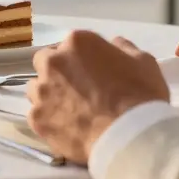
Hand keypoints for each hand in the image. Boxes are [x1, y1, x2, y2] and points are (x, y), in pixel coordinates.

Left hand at [27, 31, 169, 163]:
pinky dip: (48, 119)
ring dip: (48, 94)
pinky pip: (37, 115)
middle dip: (56, 71)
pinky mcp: (37, 119)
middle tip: (76, 88)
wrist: (129, 136)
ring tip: (68, 110)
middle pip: (45, 61)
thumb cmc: (140, 95)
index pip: (70, 44)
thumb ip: (123, 48)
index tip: (90, 71)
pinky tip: (65, 128)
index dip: (80, 58)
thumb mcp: (143, 61)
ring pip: (36, 88)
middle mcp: (53, 62)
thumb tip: (114, 44)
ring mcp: (42, 92)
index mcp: (78, 43)